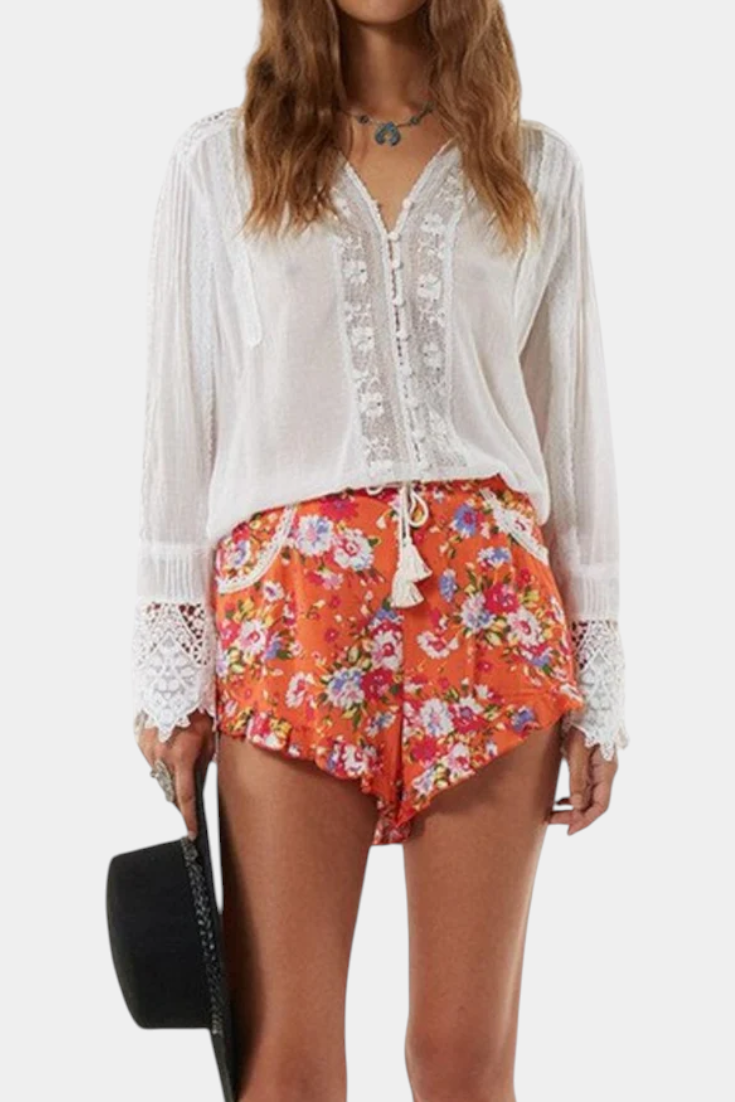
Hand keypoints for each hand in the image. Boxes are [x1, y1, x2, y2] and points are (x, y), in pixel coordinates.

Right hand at [136, 709, 215, 839]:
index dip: (189, 818)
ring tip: (181, 763)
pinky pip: (151, 760)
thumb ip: (204, 761)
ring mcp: (148, 750)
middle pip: (170, 791)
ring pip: (159, 776)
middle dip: (179, 798)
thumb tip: (199, 778)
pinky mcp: (140, 742)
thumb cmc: (195, 708)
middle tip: (189, 799)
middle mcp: (162, 757)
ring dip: (170, 777)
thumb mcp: (209, 736)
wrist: (172, 684)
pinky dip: (160, 761)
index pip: (186, 797)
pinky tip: (170, 749)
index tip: (192, 832)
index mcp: (182, 756)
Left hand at [548, 725, 618, 834]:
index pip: (600, 806)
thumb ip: (577, 778)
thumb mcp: (577, 751)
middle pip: (592, 803)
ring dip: (572, 807)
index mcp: (607, 771)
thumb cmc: (584, 724)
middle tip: (551, 821)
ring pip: (588, 796)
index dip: (585, 821)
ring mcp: (599, 768)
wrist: (589, 703)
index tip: (568, 831)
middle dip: (574, 816)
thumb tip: (575, 805)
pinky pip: (585, 786)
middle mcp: (606, 773)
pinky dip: (574, 796)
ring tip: (553, 813)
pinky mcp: (591, 763)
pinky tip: (562, 800)